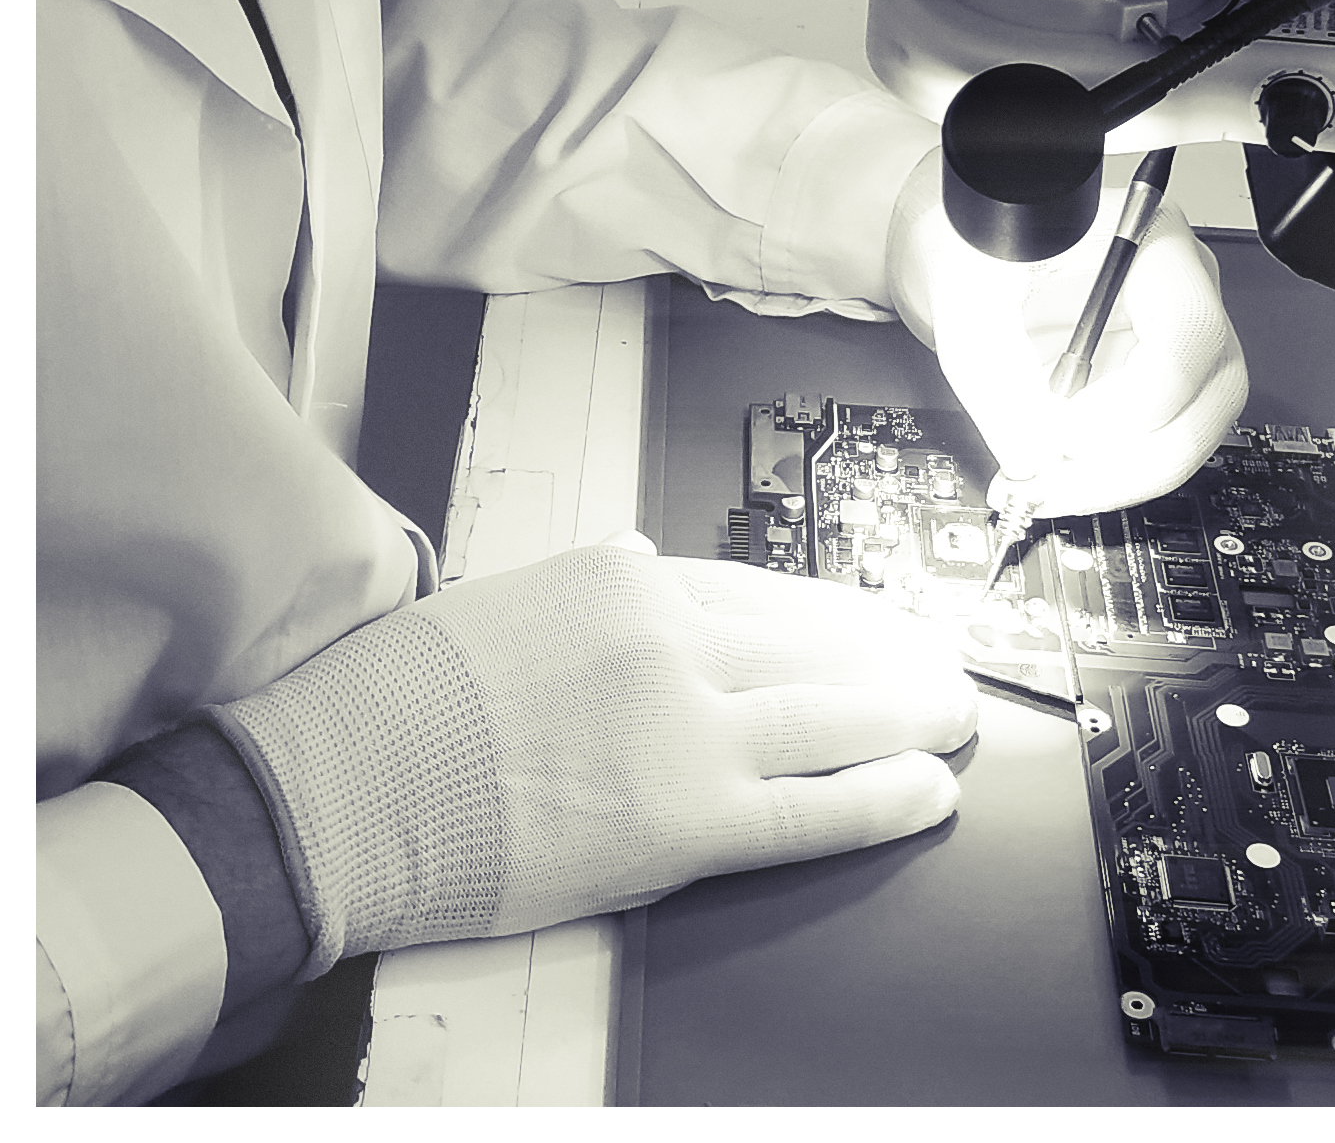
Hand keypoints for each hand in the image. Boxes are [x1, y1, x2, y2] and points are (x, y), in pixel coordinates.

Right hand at [211, 540, 974, 972]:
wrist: (340, 787)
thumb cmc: (399, 700)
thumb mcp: (504, 595)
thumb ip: (586, 581)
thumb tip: (639, 557)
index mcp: (625, 580)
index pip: (761, 589)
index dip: (830, 611)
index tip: (870, 618)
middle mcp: (668, 640)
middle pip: (810, 645)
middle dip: (887, 656)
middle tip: (938, 660)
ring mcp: (682, 728)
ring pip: (829, 716)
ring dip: (906, 717)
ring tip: (953, 716)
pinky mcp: (682, 819)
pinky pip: (809, 808)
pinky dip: (880, 797)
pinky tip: (927, 790)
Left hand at [887, 149, 1248, 516]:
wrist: (977, 256)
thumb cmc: (980, 251)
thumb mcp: (970, 303)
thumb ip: (1000, 381)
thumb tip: (1035, 462)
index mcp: (1150, 237)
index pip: (1187, 333)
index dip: (1135, 403)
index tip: (1067, 436)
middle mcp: (1187, 286)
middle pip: (1209, 395)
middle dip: (1129, 460)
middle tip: (1054, 482)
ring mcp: (1186, 338)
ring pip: (1192, 432)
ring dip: (1118, 477)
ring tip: (1044, 484)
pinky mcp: (1168, 382)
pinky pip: (1163, 444)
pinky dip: (1111, 474)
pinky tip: (1057, 475)